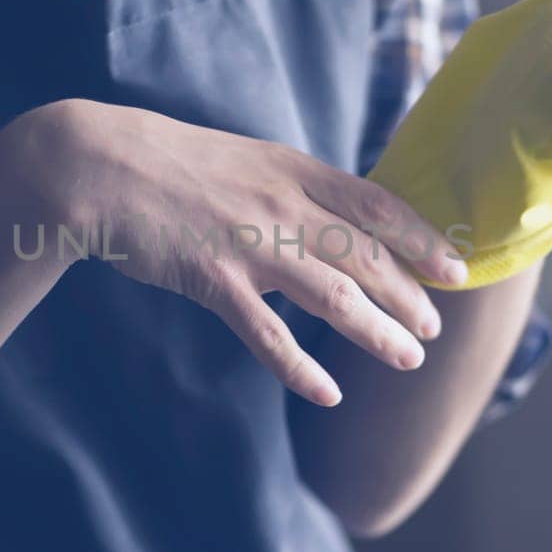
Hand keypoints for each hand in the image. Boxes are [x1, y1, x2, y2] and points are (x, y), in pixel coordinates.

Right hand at [12, 98, 469, 406]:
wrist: (97, 165)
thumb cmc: (166, 164)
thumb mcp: (243, 160)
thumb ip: (289, 188)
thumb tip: (333, 218)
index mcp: (292, 170)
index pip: (376, 205)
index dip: (420, 238)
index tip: (455, 267)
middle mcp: (282, 204)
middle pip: (365, 255)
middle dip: (409, 294)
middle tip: (435, 326)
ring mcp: (249, 242)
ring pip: (334, 295)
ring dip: (377, 331)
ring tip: (408, 357)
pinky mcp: (213, 278)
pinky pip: (268, 333)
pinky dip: (300, 367)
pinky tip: (327, 392)